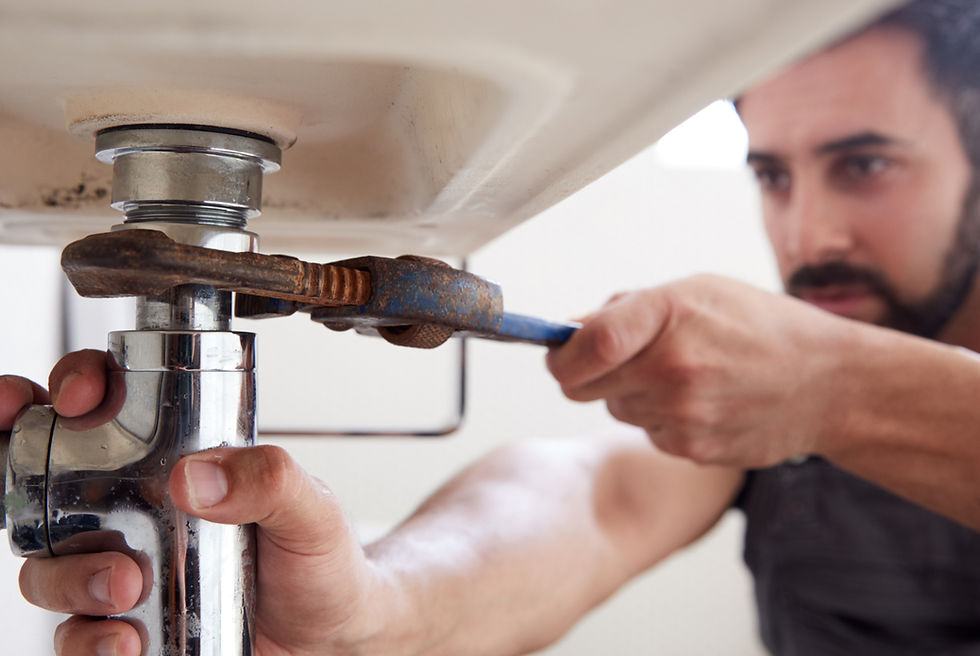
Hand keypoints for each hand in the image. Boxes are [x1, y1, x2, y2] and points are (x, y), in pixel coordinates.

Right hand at [1, 352, 399, 655]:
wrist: (332, 634)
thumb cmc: (320, 558)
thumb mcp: (311, 507)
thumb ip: (272, 479)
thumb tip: (197, 476)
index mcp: (178, 461)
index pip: (107, 404)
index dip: (77, 384)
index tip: (80, 395)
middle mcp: (137, 509)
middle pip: (47, 481)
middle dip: (33, 482)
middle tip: (67, 504)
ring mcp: (125, 566)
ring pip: (49, 563)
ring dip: (70, 576)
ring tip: (126, 588)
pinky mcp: (126, 625)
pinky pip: (75, 632)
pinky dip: (85, 640)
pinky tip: (124, 641)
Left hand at [546, 275, 854, 467]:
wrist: (829, 383)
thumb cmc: (761, 327)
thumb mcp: (696, 291)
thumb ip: (627, 309)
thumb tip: (569, 330)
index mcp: (669, 315)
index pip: (586, 344)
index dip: (560, 353)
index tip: (559, 352)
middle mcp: (672, 368)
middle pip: (580, 386)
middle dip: (588, 373)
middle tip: (620, 359)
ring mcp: (682, 414)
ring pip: (613, 409)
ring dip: (630, 394)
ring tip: (682, 375)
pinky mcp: (691, 449)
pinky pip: (647, 432)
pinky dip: (660, 418)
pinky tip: (700, 401)